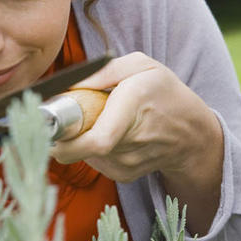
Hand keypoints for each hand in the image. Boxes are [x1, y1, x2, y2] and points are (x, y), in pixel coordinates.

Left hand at [50, 52, 223, 233]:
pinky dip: (90, 146)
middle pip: (78, 146)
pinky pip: (91, 160)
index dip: (65, 140)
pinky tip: (108, 133)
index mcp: (134, 105)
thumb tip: (67, 84)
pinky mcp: (123, 175)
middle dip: (64, 131)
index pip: (96, 140)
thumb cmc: (165, 92)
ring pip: (81, 153)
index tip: (48, 125)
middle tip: (68, 114)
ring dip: (79, 137)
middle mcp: (129, 140)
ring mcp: (126, 163)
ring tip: (99, 119)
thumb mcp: (142, 65)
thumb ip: (103, 69)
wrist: (192, 134)